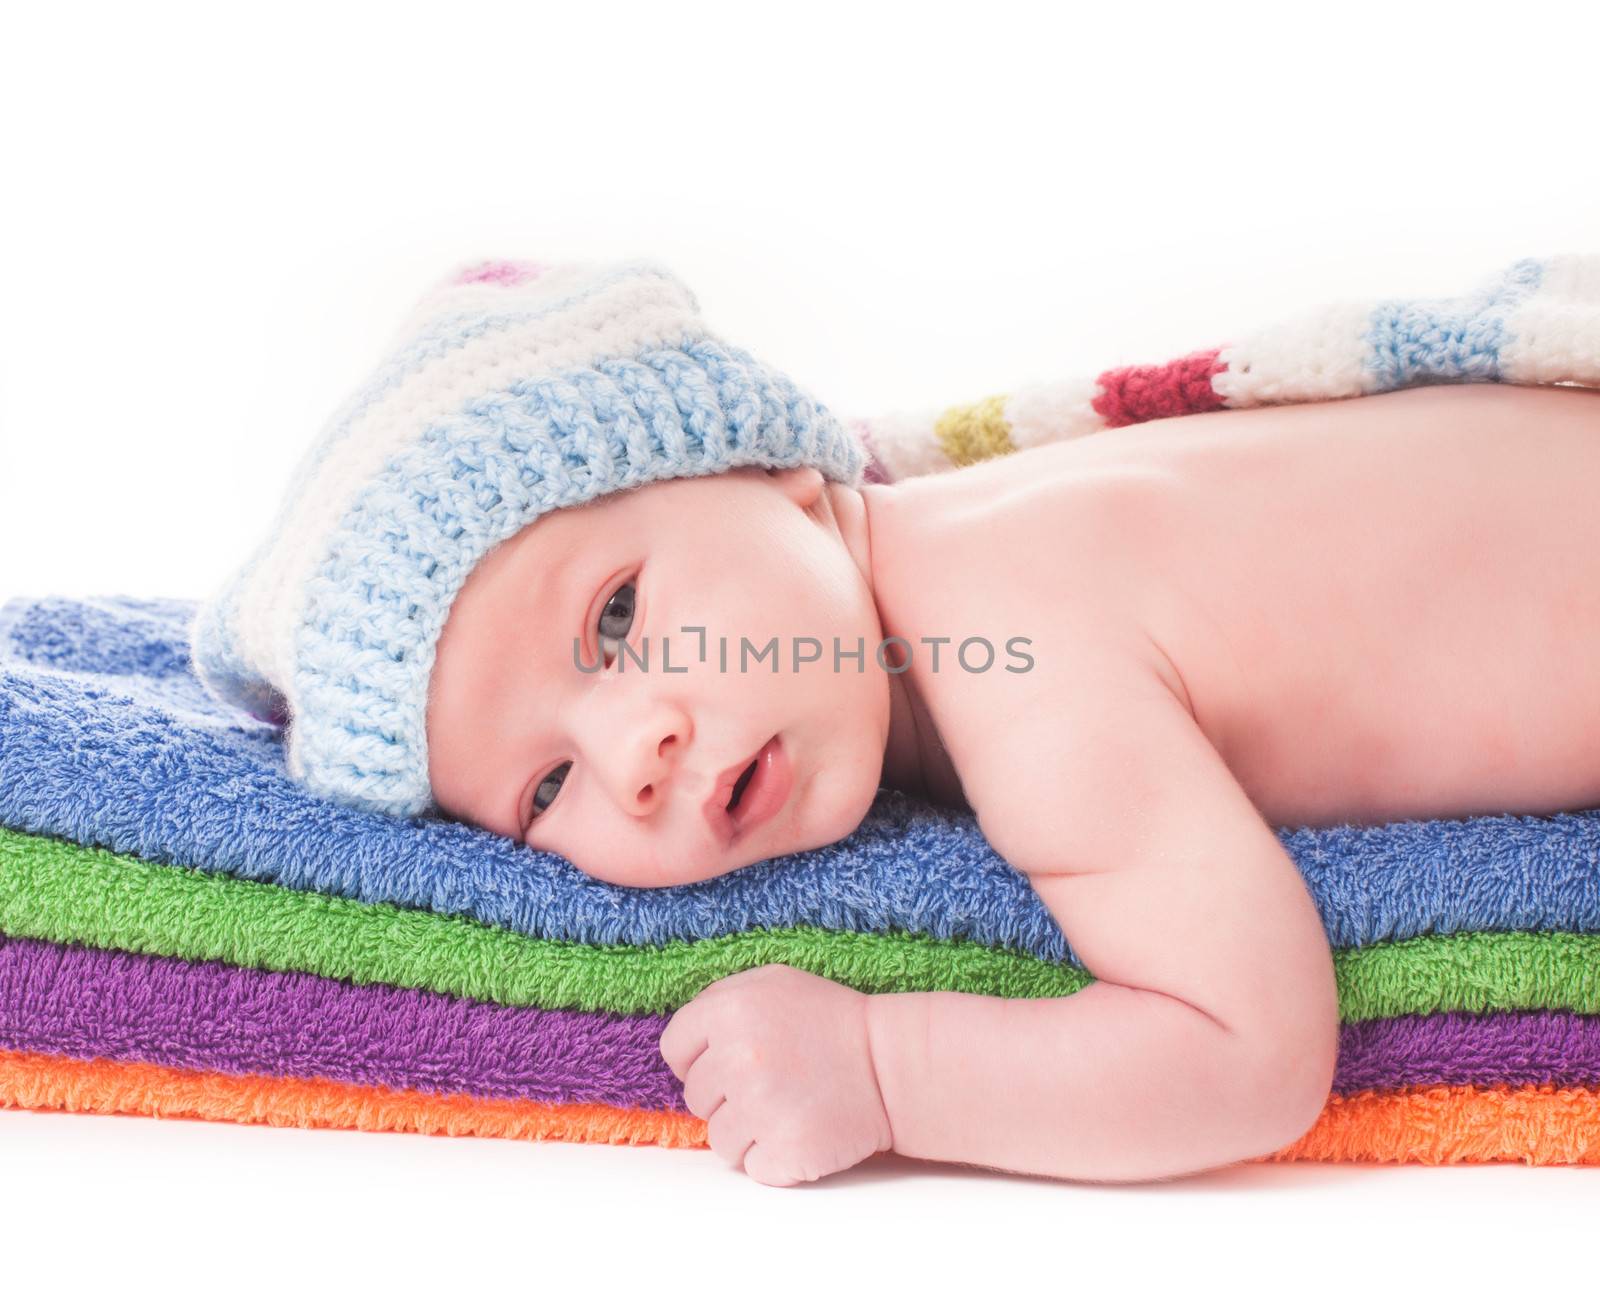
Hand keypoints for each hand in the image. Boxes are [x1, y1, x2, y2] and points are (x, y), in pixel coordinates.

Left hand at [659, 964, 893, 1186]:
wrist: (891, 1066)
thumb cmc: (831, 1023)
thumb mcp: (775, 983)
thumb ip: (721, 999)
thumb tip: (685, 1040)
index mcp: (729, 1010)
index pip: (675, 1049)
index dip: (699, 1058)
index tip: (729, 1061)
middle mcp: (738, 1059)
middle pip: (696, 1097)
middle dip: (727, 1094)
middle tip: (773, 1082)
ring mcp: (760, 1108)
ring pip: (720, 1139)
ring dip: (749, 1130)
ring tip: (788, 1107)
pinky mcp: (784, 1151)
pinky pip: (752, 1166)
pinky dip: (774, 1157)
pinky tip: (801, 1130)